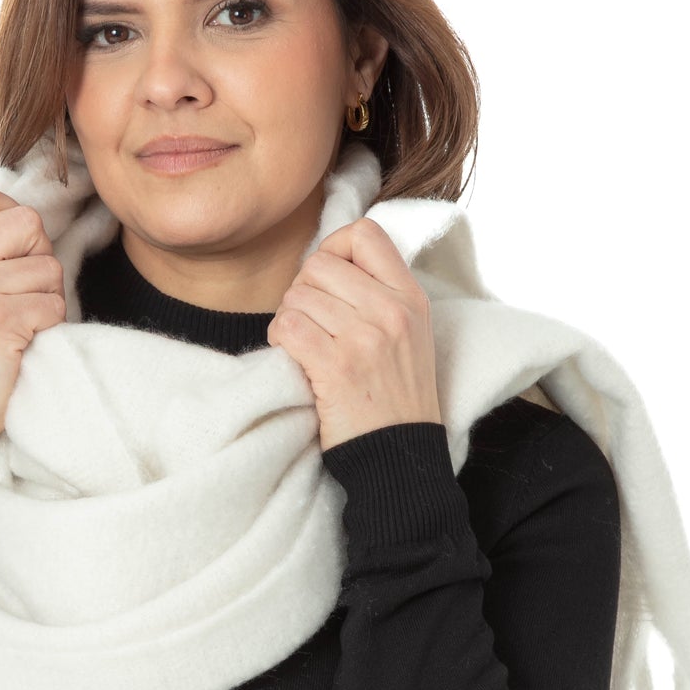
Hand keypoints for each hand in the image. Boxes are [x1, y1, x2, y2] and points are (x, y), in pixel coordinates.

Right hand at [0, 184, 65, 439]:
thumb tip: (26, 226)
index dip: (14, 225)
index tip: (9, 262)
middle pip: (27, 222)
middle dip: (38, 258)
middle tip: (21, 297)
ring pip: (48, 267)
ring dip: (46, 300)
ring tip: (18, 328)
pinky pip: (54, 304)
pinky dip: (49, 328)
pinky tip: (22, 346)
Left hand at [266, 217, 442, 451]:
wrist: (400, 455)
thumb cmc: (396, 397)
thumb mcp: (409, 334)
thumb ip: (378, 293)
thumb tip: (326, 262)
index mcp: (410, 297)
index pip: (364, 234)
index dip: (333, 248)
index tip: (328, 279)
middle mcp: (390, 311)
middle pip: (318, 264)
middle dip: (303, 291)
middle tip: (311, 322)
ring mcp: (364, 338)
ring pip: (297, 296)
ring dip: (289, 320)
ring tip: (305, 346)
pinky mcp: (336, 366)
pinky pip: (287, 327)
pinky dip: (280, 341)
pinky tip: (294, 358)